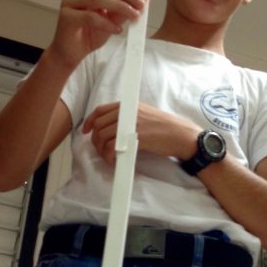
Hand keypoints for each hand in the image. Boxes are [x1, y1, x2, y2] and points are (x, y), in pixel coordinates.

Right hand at [52, 0, 148, 70]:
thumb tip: (143, 0)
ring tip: (134, 16)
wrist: (71, 54)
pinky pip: (90, 17)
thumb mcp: (111, 20)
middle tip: (141, 4)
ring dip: (120, 6)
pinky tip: (117, 29)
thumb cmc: (89, 35)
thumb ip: (123, 9)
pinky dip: (107, 23)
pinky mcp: (66, 17)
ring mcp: (68, 2)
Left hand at [83, 102, 199, 165]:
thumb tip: (111, 129)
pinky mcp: (135, 137)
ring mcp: (132, 124)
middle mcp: (128, 112)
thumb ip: (129, 118)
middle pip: (99, 125)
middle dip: (95, 140)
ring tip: (109, 158)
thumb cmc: (166, 128)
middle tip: (101, 150)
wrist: (181, 135)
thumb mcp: (145, 116)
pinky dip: (110, 156)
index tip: (86, 131)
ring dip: (102, 150)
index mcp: (129, 105)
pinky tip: (114, 161)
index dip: (89, 121)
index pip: (101, 110)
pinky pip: (113, 147)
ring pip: (104, 136)